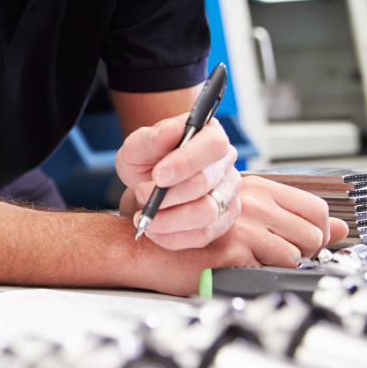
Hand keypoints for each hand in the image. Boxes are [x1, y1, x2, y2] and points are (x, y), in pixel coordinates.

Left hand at [115, 114, 240, 246]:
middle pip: (206, 183)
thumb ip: (151, 138)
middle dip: (168, 194)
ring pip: (207, 213)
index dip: (186, 162)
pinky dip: (174, 237)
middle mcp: (225, 163)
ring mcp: (228, 193)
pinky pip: (204, 235)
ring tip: (145, 216)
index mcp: (210, 134)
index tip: (158, 176)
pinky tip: (154, 230)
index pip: (212, 145)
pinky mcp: (222, 220)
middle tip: (141, 193)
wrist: (148, 182)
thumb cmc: (147, 159)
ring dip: (169, 219)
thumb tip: (172, 130)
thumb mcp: (138, 146)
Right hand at [196, 176, 346, 264]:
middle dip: (304, 254)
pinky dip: (259, 275)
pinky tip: (238, 269)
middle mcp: (255, 202)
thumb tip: (341, 229)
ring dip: (281, 266)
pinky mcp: (234, 250)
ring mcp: (245, 226)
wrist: (154, 245)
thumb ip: (292, 218)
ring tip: (255, 263)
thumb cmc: (195, 231)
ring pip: (295, 255)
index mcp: (259, 188)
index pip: (317, 209)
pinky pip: (270, 270)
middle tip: (278, 258)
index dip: (320, 233)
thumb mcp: (247, 214)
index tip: (306, 245)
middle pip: (313, 235)